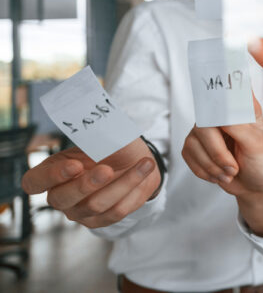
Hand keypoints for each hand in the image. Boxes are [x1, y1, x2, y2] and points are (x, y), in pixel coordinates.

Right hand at [21, 138, 159, 227]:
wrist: (136, 160)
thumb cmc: (112, 146)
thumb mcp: (99, 136)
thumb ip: (90, 134)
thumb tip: (90, 124)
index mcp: (51, 172)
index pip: (33, 183)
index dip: (50, 177)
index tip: (75, 164)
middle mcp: (60, 196)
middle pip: (61, 199)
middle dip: (86, 184)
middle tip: (107, 169)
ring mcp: (79, 212)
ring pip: (95, 205)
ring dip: (123, 183)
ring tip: (143, 162)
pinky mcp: (101, 221)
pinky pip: (116, 212)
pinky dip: (134, 189)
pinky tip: (145, 170)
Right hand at [181, 96, 262, 235]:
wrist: (254, 186)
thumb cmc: (261, 162)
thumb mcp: (256, 144)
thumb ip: (238, 126)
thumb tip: (219, 114)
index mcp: (243, 109)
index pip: (228, 89)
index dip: (219, 84)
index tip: (216, 78)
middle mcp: (222, 116)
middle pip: (204, 124)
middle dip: (217, 152)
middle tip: (233, 168)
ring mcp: (207, 130)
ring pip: (194, 142)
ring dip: (212, 165)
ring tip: (230, 172)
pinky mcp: (195, 146)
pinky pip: (188, 155)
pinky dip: (204, 170)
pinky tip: (219, 174)